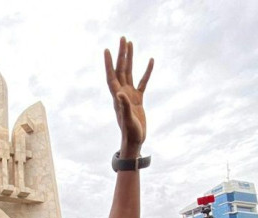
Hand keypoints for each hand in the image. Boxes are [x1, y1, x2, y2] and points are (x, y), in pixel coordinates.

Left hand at [104, 37, 153, 152]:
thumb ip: (123, 106)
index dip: (109, 63)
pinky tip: (150, 60)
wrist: (135, 140)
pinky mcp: (138, 99)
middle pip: (121, 69)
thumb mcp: (127, 119)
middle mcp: (122, 93)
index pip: (111, 76)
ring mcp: (130, 95)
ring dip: (130, 58)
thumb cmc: (130, 132)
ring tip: (131, 43)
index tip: (107, 50)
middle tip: (123, 38)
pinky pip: (143, 82)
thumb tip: (119, 94)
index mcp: (117, 97)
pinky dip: (146, 72)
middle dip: (121, 54)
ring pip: (130, 72)